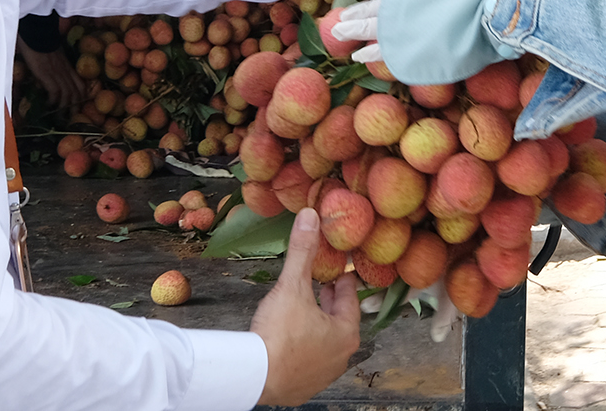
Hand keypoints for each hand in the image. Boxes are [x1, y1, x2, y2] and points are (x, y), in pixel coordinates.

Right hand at [16, 42, 86, 110]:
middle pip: (76, 92)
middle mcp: (66, 72)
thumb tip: (46, 82)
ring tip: (59, 116)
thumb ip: (53, 68)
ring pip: (67, 95)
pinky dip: (53, 100)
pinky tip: (49, 105)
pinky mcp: (48, 75)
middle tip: (70, 117)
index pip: (80, 84)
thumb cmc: (42, 43)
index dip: (80, 97)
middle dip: (74, 106)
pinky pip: (55, 92)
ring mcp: (58, 73)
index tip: (77, 106)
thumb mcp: (53, 57)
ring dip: (64, 107)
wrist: (38, 33)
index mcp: (68, 67)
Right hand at [252, 208, 361, 405]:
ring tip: (304, 309)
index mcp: (346, 332)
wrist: (255, 377)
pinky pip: (308, 361)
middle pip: (339, 321)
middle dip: (330, 303)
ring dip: (317, 325)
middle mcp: (340, 357)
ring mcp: (323, 375)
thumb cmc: (280, 334)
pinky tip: (291, 338)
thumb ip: (302, 251)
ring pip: (324, 343)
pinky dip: (303, 347)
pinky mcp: (303, 387)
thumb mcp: (292, 286)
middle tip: (322, 286)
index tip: (338, 271)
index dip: (342, 282)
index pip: (350, 300)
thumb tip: (310, 218)